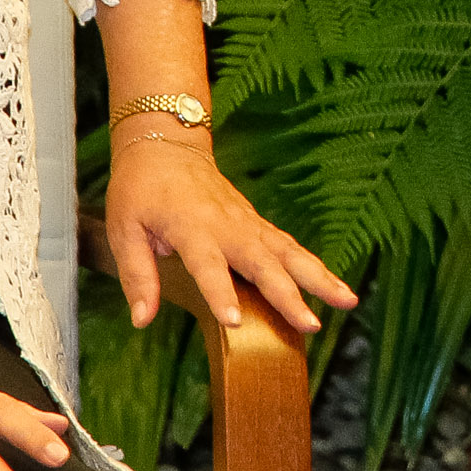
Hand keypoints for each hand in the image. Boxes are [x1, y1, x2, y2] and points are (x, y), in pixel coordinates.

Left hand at [103, 120, 358, 335]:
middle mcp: (228, 225)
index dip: (221, 294)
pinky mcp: (257, 224)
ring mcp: (248, 223)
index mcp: (191, 227)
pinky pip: (290, 247)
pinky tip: (334, 287)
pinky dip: (314, 266)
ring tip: (347, 301)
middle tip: (311, 325)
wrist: (167, 145)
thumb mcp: (123, 228)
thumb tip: (142, 320)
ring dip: (320, 278)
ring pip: (290, 252)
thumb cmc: (141, 189)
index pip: (208, 265)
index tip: (236, 323)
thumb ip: (137, 275)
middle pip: (264, 263)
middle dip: (290, 295)